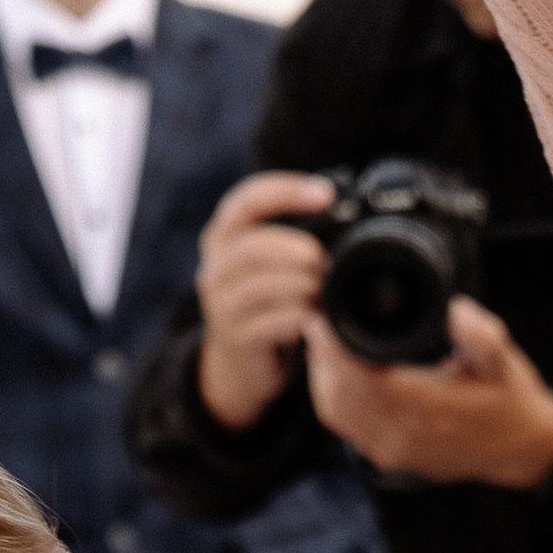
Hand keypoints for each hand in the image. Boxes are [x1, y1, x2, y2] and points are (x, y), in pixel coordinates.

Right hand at [195, 170, 332, 430]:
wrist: (242, 361)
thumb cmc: (265, 300)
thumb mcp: (269, 261)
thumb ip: (288, 232)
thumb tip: (338, 202)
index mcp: (222, 235)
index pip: (248, 199)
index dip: (287, 191)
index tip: (327, 194)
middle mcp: (215, 267)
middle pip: (255, 246)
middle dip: (299, 251)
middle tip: (325, 261)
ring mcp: (220, 304)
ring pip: (264, 286)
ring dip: (303, 285)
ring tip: (321, 289)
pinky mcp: (236, 338)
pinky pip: (273, 322)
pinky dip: (301, 316)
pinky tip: (314, 316)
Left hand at [304, 299, 552, 489]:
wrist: (518, 449)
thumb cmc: (507, 399)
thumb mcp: (504, 360)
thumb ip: (482, 335)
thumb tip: (456, 310)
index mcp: (432, 408)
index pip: (367, 378)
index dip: (338, 348)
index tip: (326, 317)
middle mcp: (407, 436)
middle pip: (342, 394)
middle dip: (324, 357)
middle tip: (318, 322)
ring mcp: (394, 452)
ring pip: (336, 412)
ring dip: (322, 377)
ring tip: (321, 343)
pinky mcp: (387, 459)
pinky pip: (345, 428)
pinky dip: (331, 398)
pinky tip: (332, 373)